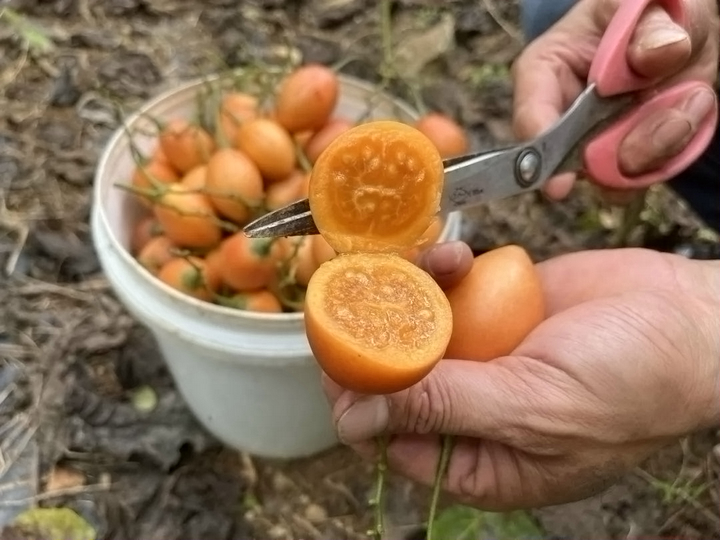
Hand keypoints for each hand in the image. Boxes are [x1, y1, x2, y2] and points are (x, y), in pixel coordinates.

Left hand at [322, 243, 719, 509]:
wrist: (692, 318)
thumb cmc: (634, 382)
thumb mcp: (534, 407)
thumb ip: (443, 410)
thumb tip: (355, 423)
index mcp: (480, 458)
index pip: (392, 437)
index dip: (357, 397)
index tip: (336, 349)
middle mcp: (472, 407)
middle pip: (394, 375)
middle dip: (375, 331)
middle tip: (356, 291)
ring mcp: (481, 353)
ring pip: (413, 325)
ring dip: (409, 290)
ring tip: (424, 263)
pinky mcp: (494, 307)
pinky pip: (447, 288)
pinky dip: (444, 267)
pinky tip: (456, 253)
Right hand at [512, 0, 718, 201]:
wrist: (673, 35)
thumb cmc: (646, 16)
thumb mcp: (651, 5)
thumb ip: (652, 26)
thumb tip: (656, 55)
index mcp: (546, 71)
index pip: (533, 113)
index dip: (542, 148)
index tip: (559, 184)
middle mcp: (559, 117)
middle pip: (572, 161)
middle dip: (627, 149)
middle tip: (675, 119)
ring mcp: (588, 146)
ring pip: (613, 176)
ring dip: (661, 146)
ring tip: (688, 98)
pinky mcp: (618, 164)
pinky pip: (641, 179)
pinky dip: (674, 152)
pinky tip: (683, 113)